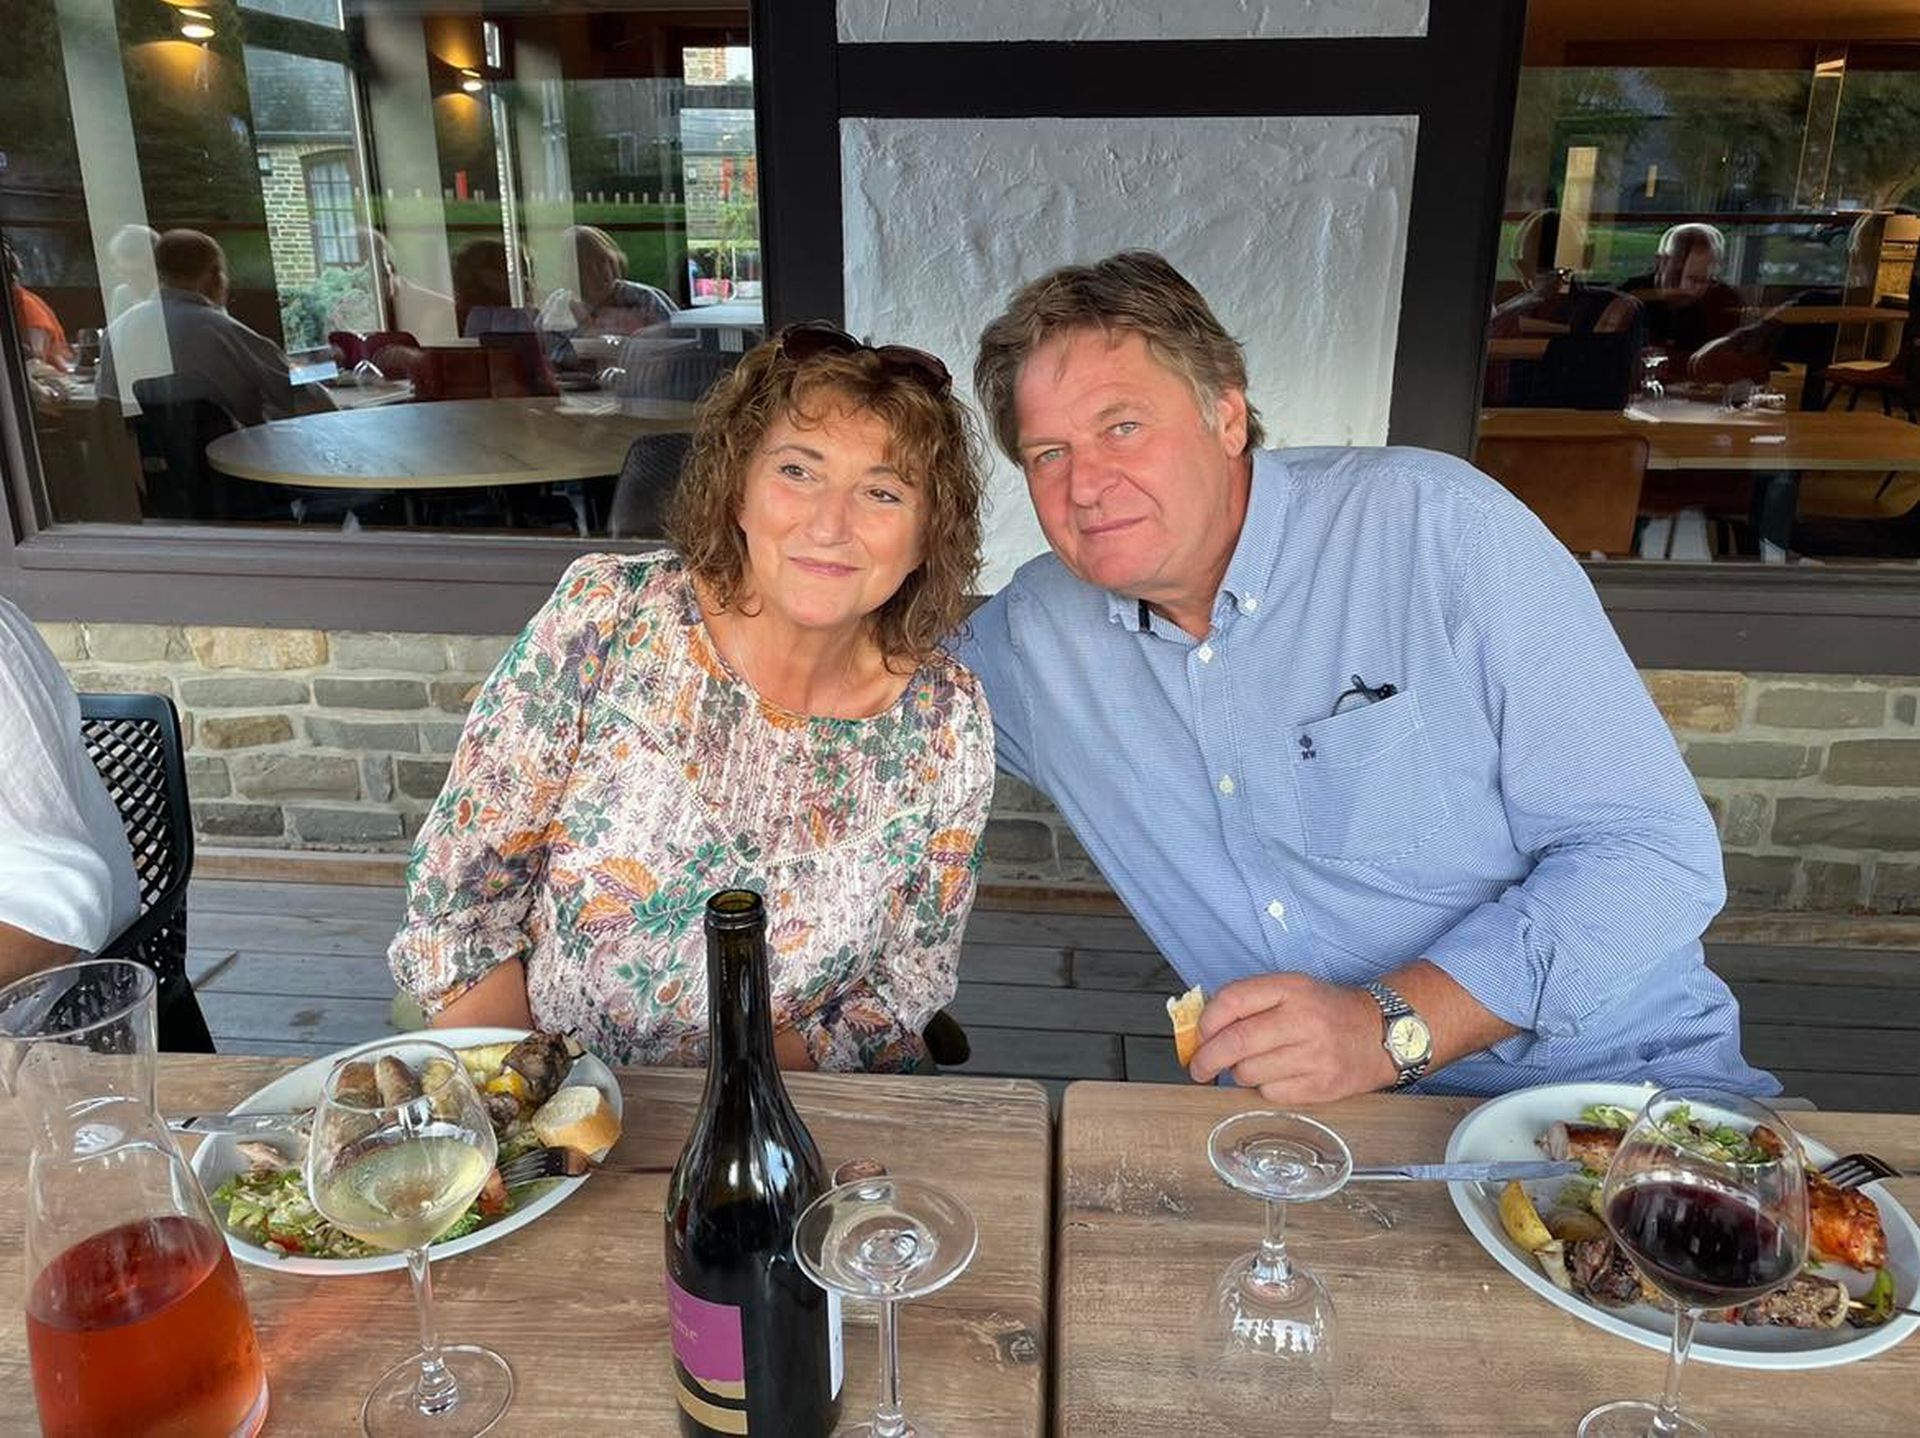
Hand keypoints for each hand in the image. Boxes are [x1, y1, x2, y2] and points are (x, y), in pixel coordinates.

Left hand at [1188, 974, 1393, 1104]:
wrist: (1380, 1034)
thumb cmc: (1325, 1012)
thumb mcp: (1291, 990)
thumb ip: (1250, 1001)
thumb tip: (1202, 1028)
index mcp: (1291, 989)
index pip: (1233, 1000)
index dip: (1206, 1021)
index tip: (1199, 1035)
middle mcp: (1303, 1019)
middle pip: (1237, 1041)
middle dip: (1207, 1058)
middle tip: (1198, 1067)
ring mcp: (1314, 1055)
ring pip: (1249, 1072)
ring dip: (1238, 1074)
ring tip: (1248, 1067)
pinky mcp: (1321, 1086)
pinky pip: (1271, 1094)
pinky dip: (1263, 1089)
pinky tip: (1274, 1078)